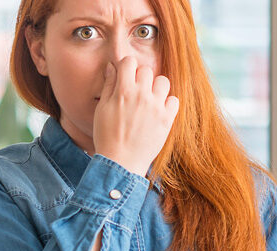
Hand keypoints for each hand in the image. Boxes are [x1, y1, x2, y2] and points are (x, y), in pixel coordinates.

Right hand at [93, 56, 179, 176]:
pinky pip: (174, 100)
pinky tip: (158, 111)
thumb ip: (108, 85)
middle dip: (140, 77)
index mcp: (123, 91)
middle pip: (147, 70)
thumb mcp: (102, 109)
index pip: (129, 62)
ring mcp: (156, 107)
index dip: (126, 67)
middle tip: (135, 91)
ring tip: (149, 99)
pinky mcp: (167, 120)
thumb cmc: (107, 136)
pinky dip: (168, 103)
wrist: (121, 162)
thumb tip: (112, 66)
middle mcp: (142, 96)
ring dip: (156, 87)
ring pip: (163, 82)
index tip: (125, 77)